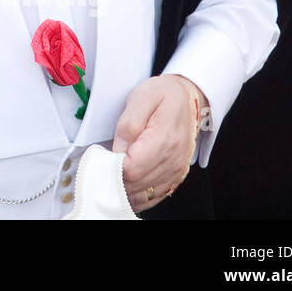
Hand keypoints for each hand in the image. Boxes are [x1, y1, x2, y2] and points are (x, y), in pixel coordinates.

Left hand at [111, 74, 204, 212]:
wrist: (187, 97)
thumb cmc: (164, 94)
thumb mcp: (142, 96)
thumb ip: (128, 123)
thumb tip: (118, 149)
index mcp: (164, 139)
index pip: (132, 168)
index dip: (113, 166)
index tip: (103, 156)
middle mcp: (173, 159)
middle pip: (136, 183)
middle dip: (115, 177)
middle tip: (104, 163)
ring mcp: (176, 170)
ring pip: (144, 193)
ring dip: (125, 187)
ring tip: (113, 171)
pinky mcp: (176, 176)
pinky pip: (155, 195)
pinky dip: (138, 195)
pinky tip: (127, 184)